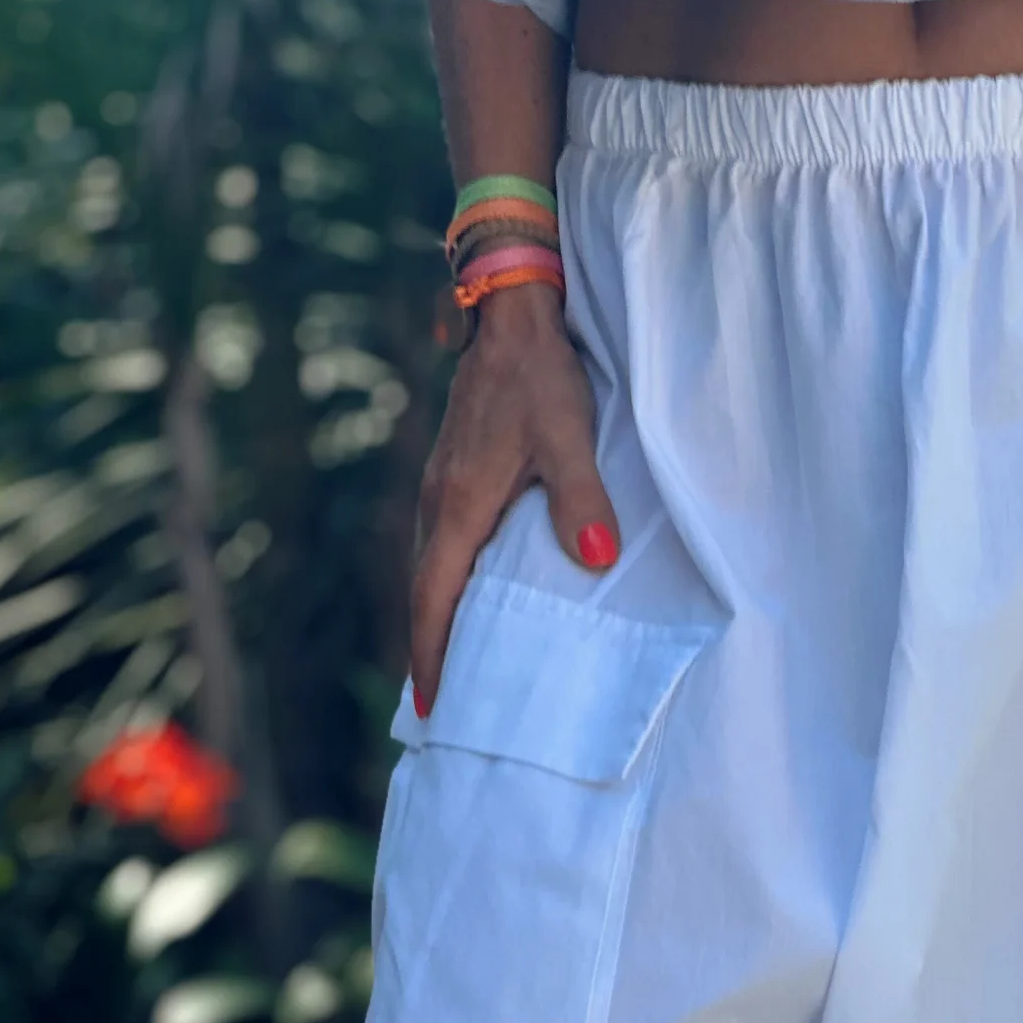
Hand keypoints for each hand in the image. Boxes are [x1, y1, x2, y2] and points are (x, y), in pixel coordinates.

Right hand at [409, 285, 619, 717]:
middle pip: (427, 592)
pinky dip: (453, 584)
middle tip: (447, 708)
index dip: (432, 654)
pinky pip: (447, 547)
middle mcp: (441, 503)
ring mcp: (444, 488)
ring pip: (436, 569)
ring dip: (440, 617)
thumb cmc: (539, 375)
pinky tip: (476, 597)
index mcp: (459, 506)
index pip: (435, 597)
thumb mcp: (568, 435)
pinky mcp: (457, 474)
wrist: (511, 315)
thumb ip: (580, 498)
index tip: (432, 705)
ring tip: (460, 665)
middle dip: (433, 650)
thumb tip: (595, 559)